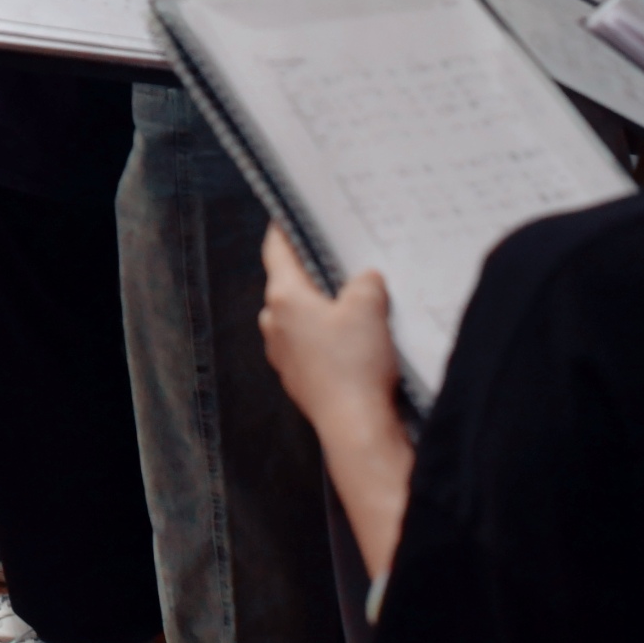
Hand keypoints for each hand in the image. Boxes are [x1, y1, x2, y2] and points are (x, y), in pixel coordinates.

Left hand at [257, 227, 397, 439]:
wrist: (354, 426)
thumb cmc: (355, 365)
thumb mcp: (369, 308)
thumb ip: (365, 283)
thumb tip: (365, 280)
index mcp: (283, 297)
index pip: (276, 251)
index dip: (284, 230)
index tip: (288, 216)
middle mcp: (274, 323)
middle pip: (288, 284)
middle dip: (312, 274)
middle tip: (339, 262)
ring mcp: (282, 353)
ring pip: (299, 317)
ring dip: (321, 310)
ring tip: (355, 305)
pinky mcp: (297, 377)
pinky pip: (308, 346)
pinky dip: (325, 338)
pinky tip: (354, 343)